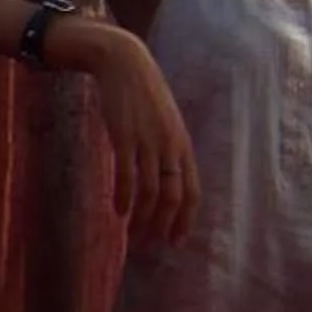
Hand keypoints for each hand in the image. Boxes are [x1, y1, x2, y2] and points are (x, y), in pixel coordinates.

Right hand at [58, 23, 200, 248]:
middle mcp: (171, 146)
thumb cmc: (143, 96)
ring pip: (152, 191)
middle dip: (164, 226)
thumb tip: (163, 178)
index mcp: (183, 145)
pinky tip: (119, 213)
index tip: (176, 241)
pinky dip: (125, 198)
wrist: (125, 64)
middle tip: (152, 247)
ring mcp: (149, 142)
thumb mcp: (163, 124)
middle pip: (174, 196)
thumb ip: (166, 149)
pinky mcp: (126, 136)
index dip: (185, 218)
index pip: (192, 190)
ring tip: (134, 238)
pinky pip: (128, 175)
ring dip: (143, 219)